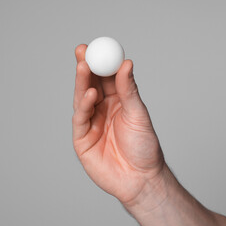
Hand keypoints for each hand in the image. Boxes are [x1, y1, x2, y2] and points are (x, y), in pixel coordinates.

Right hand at [72, 44, 164, 203]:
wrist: (141, 179)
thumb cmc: (144, 147)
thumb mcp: (138, 114)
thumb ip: (128, 90)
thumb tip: (126, 64)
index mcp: (116, 102)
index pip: (103, 78)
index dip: (98, 62)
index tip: (95, 47)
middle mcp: (101, 110)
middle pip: (89, 85)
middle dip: (85, 68)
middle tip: (82, 51)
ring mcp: (90, 124)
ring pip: (82, 99)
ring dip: (82, 83)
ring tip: (84, 67)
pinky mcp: (82, 140)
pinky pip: (81, 119)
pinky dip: (84, 106)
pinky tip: (90, 94)